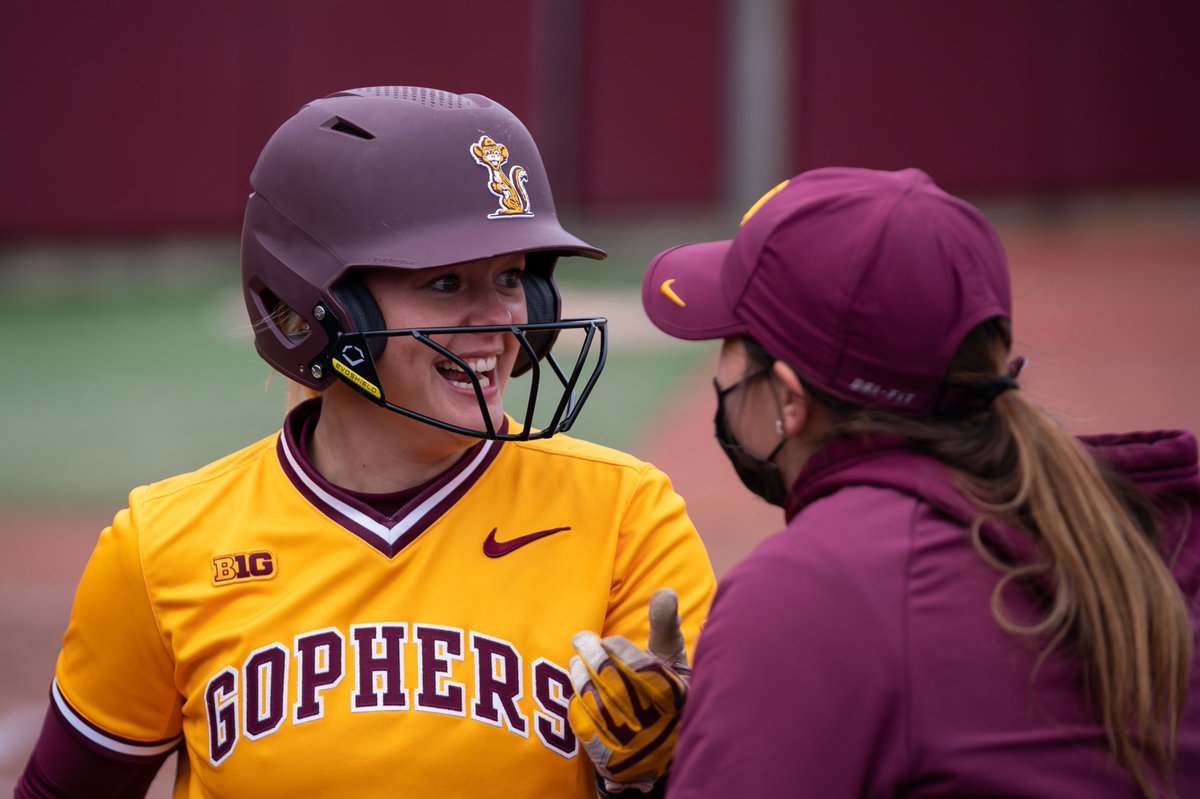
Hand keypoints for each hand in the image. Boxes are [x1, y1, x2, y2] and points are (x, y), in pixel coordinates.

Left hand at [568, 588, 689, 792]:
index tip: (608, 639)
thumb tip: (665, 592)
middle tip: (581, 638)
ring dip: (581, 676)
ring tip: (576, 662)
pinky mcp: (609, 755)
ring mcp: (631, 740)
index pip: (640, 667)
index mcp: (676, 694)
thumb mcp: (672, 658)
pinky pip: (585, 725)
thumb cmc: (665, 688)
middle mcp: (656, 721)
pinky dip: (576, 703)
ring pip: (595, 701)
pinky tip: (576, 688)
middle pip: (614, 682)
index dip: (619, 650)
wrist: (656, 745)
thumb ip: (665, 626)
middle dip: (593, 655)